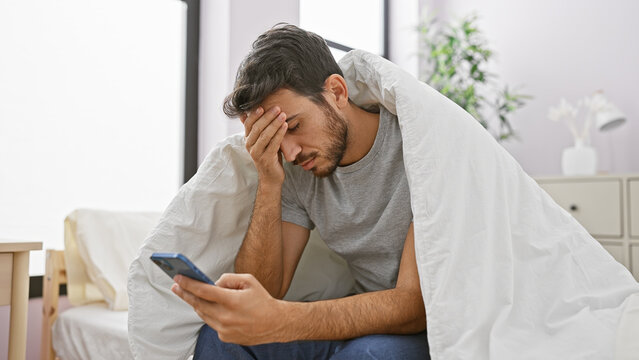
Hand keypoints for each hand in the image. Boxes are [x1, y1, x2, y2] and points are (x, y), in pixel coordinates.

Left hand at [171, 273, 286, 344]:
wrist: (275, 323)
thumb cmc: (262, 301)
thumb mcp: (248, 281)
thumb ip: (228, 279)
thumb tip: (212, 283)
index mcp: (232, 301)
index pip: (204, 291)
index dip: (189, 283)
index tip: (178, 278)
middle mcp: (226, 317)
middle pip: (198, 304)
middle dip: (185, 293)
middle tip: (176, 286)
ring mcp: (224, 329)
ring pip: (203, 314)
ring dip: (196, 304)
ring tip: (191, 295)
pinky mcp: (225, 336)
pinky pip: (212, 323)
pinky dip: (211, 314)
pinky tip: (213, 308)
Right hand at [241, 106, 287, 185]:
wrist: (271, 177)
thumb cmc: (268, 156)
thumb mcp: (261, 141)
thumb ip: (256, 128)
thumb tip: (244, 113)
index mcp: (247, 140)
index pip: (248, 124)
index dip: (254, 115)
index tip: (263, 106)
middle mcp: (249, 146)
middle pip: (257, 128)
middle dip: (267, 117)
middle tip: (277, 108)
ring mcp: (257, 153)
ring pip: (265, 135)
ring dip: (274, 124)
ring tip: (283, 115)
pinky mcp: (266, 159)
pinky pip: (273, 144)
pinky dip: (279, 134)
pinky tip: (285, 126)